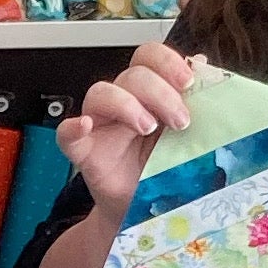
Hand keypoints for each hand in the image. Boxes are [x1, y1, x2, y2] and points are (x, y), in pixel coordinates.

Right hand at [52, 43, 198, 222]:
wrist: (149, 211)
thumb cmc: (166, 171)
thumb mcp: (190, 135)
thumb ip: (195, 101)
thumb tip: (203, 63)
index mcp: (148, 93)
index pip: (149, 57)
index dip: (167, 61)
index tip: (189, 82)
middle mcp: (122, 102)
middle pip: (131, 75)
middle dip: (160, 93)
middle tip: (180, 121)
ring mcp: (100, 125)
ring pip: (100, 93)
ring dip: (126, 105)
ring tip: (147, 129)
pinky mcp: (83, 151)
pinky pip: (65, 134)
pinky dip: (73, 127)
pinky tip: (85, 126)